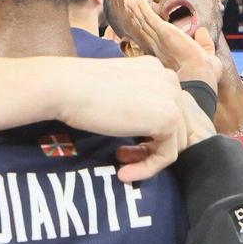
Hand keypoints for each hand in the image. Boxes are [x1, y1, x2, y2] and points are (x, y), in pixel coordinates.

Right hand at [45, 55, 187, 182]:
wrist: (66, 87)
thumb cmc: (78, 89)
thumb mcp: (116, 93)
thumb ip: (136, 104)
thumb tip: (146, 129)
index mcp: (155, 70)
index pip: (165, 109)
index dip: (149, 134)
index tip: (124, 146)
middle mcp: (169, 79)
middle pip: (176, 126)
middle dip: (151, 147)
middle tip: (123, 158)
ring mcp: (172, 98)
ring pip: (174, 142)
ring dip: (149, 160)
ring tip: (123, 167)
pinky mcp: (168, 118)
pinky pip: (167, 155)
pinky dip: (148, 169)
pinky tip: (124, 173)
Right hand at [120, 0, 223, 91]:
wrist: (201, 77)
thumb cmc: (205, 73)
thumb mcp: (207, 55)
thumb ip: (204, 42)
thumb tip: (202, 30)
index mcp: (168, 54)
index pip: (153, 38)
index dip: (145, 28)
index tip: (140, 20)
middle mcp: (159, 46)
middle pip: (144, 28)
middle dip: (136, 16)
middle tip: (128, 5)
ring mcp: (159, 40)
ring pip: (144, 22)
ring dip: (136, 10)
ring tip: (128, 0)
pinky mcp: (163, 33)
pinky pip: (150, 18)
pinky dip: (143, 8)